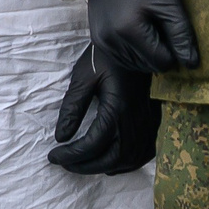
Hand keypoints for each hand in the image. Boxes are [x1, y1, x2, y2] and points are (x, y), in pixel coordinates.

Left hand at [48, 47, 161, 174]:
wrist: (136, 42)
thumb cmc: (106, 56)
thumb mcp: (84, 76)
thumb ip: (72, 107)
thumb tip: (61, 137)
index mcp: (117, 109)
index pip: (92, 145)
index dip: (71, 156)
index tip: (54, 155)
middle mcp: (135, 121)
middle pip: (111, 159)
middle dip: (85, 166)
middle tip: (65, 162)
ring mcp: (147, 123)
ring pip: (128, 160)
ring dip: (105, 166)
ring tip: (85, 162)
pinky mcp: (154, 121)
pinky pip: (143, 154)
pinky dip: (126, 162)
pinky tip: (112, 157)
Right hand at [83, 0, 200, 74]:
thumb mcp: (170, 1)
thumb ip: (181, 34)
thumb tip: (192, 64)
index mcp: (128, 31)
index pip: (161, 62)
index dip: (174, 51)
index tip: (174, 31)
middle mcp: (110, 40)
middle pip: (147, 65)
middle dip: (159, 51)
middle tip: (160, 25)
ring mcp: (101, 40)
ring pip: (134, 64)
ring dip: (146, 53)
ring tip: (149, 26)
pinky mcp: (97, 38)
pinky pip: (121, 57)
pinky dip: (133, 50)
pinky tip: (137, 31)